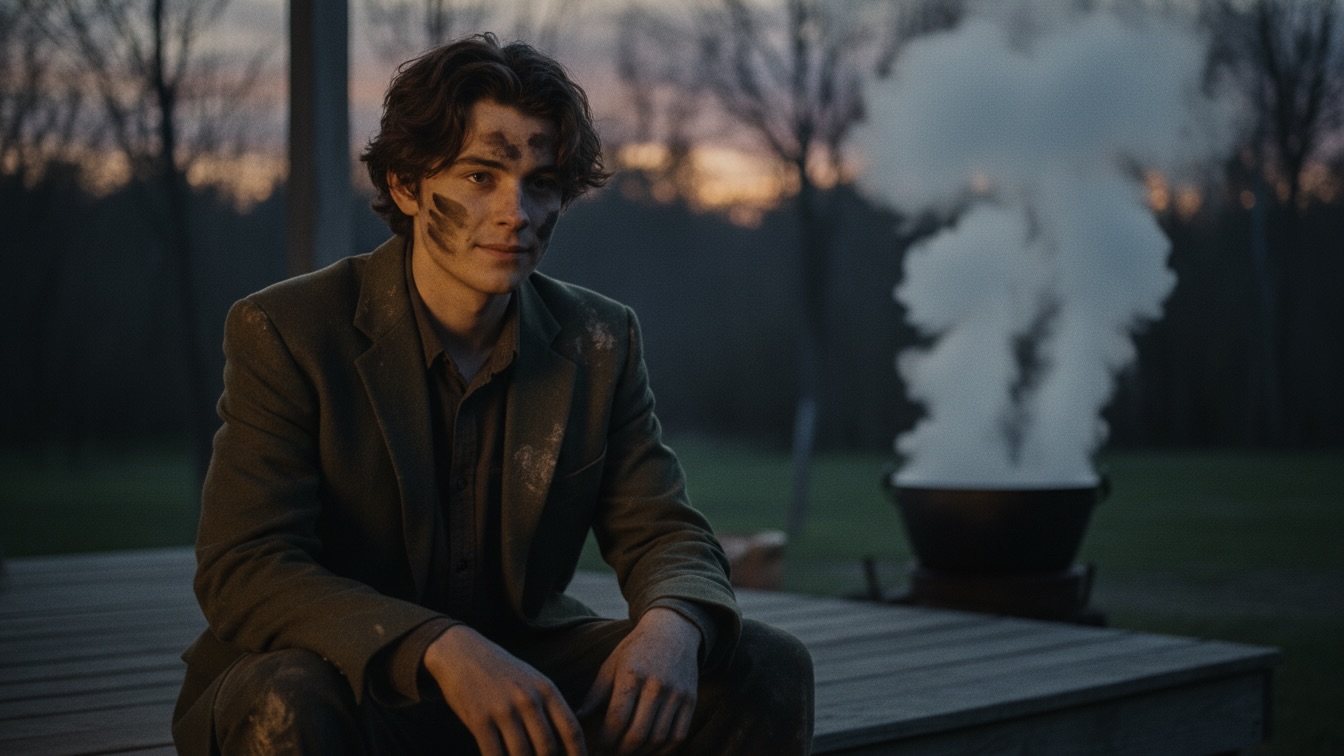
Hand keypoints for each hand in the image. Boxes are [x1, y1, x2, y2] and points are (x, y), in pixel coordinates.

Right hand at [423, 625, 585, 755]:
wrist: (462, 653)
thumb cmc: (501, 671)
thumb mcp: (533, 680)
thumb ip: (550, 706)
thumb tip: (567, 741)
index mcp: (546, 690)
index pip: (571, 729)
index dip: (579, 754)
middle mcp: (528, 700)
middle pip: (548, 747)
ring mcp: (503, 710)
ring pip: (522, 755)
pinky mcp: (479, 720)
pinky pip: (494, 754)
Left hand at [577, 607, 701, 754]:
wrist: (674, 631)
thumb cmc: (636, 649)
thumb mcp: (612, 664)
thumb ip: (595, 694)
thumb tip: (576, 718)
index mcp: (632, 674)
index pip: (616, 719)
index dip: (605, 741)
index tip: (597, 749)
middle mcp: (656, 684)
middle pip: (638, 733)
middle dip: (621, 752)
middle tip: (611, 755)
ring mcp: (676, 693)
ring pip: (658, 738)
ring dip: (641, 753)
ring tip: (628, 754)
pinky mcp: (690, 699)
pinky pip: (679, 735)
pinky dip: (664, 750)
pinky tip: (649, 750)